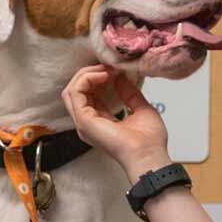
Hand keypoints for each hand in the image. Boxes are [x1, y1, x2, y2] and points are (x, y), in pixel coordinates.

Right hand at [62, 65, 169, 180]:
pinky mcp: (83, 119)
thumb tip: (121, 77)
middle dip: (91, 74)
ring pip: (72, 89)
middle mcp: (87, 123)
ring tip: (106, 70)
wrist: (149, 155)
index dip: (98, 78)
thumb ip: (130, 94)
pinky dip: (87, 78)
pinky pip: (75, 92)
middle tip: (109, 67)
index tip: (114, 70)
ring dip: (88, 74)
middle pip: (77, 91)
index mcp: (99, 122)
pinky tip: (103, 75)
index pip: (88, 95)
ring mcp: (83, 122)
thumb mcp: (141, 109)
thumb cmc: (149, 142)